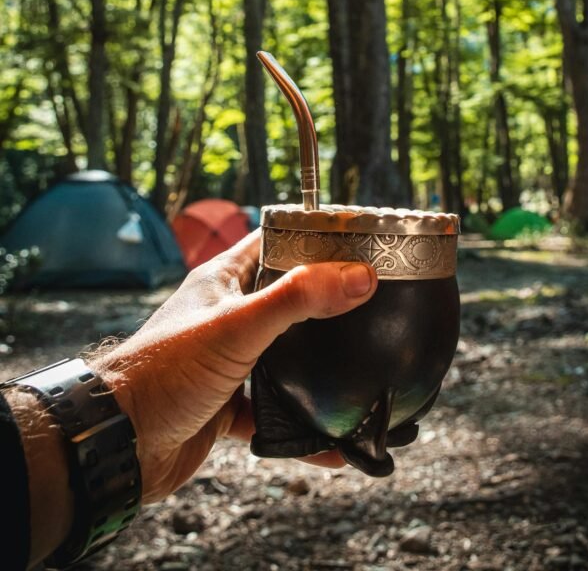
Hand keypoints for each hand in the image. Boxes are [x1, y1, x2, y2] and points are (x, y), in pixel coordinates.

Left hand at [94, 231, 377, 502]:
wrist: (119, 443)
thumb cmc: (162, 371)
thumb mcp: (237, 326)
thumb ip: (297, 299)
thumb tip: (358, 277)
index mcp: (222, 281)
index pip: (274, 242)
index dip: (313, 238)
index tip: (358, 243)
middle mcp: (227, 316)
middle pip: (287, 300)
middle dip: (326, 304)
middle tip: (373, 307)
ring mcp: (228, 362)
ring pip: (283, 357)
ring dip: (315, 368)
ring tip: (360, 370)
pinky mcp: (227, 406)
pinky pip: (274, 412)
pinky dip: (300, 425)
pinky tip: (332, 443)